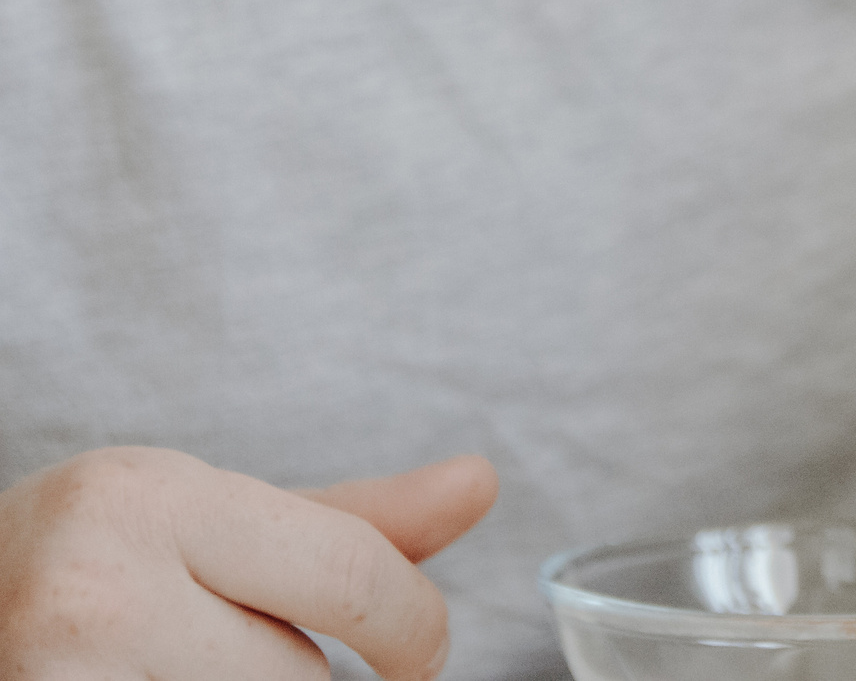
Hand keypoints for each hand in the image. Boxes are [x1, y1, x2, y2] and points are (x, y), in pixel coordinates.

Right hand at [0, 446, 498, 679]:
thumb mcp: (199, 517)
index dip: (415, 629)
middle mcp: (93, 595)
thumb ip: (346, 519)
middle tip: (224, 653)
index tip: (415, 653)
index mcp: (143, 500)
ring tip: (178, 667)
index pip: (356, 579)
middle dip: (293, 679)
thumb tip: (484, 483)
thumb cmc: (83, 570)